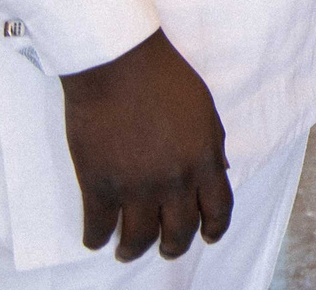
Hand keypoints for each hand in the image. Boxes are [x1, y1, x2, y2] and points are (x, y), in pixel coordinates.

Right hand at [60, 29, 231, 261]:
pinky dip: (97, 238)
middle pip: (180, 231)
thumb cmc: (164, 77)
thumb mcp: (204, 110)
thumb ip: (212, 145)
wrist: (119, 64)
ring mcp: (136, 187)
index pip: (218, 209)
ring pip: (139, 238)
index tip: (207, 238)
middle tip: (166, 249)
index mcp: (204, 159)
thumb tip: (219, 172)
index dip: (214, 229)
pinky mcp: (99, 186)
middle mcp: (175, 181)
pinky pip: (99, 227)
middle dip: (174, 246)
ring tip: (127, 251)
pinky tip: (96, 239)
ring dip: (133, 250)